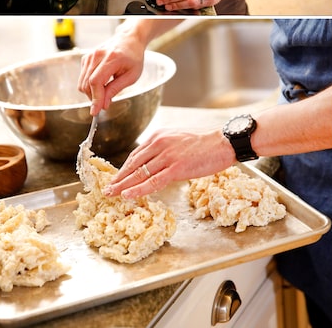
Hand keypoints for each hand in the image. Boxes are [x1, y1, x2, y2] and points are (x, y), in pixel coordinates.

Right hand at [78, 32, 146, 115]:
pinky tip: (102, 82)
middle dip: (94, 97)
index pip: (96, 82)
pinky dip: (90, 84)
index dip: (95, 99)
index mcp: (111, 58)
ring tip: (106, 91)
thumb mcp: (131, 76)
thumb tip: (103, 104)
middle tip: (106, 102)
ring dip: (91, 92)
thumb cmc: (133, 58)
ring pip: (82, 82)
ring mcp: (90, 55)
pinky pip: (83, 77)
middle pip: (87, 84)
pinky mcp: (86, 58)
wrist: (129, 40)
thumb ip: (115, 89)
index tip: (95, 112)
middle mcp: (97, 55)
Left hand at [102, 129, 235, 198]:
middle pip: (134, 164)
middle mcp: (160, 144)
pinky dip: (138, 189)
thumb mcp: (180, 139)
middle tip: (107, 188)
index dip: (124, 168)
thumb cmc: (207, 143)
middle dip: (119, 178)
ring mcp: (167, 156)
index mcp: (160, 136)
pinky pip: (152, 181)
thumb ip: (165, 148)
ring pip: (140, 174)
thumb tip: (155, 163)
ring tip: (112, 194)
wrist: (224, 142)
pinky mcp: (176, 168)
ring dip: (123, 185)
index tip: (117, 178)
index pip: (136, 154)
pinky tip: (128, 195)